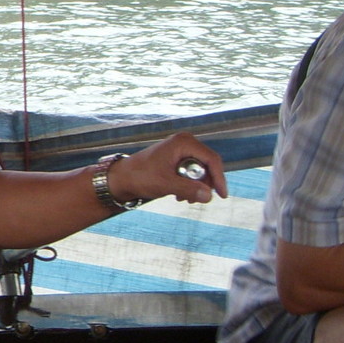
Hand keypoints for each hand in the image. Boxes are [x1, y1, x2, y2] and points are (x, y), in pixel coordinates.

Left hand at [108, 133, 226, 204]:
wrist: (122, 179)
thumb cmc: (140, 177)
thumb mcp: (165, 184)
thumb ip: (188, 190)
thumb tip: (209, 196)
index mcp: (183, 143)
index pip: (212, 159)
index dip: (219, 178)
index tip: (221, 196)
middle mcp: (185, 143)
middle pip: (208, 165)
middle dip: (204, 184)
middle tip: (196, 200)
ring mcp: (181, 151)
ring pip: (201, 171)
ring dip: (196, 187)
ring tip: (183, 199)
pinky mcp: (177, 160)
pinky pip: (192, 173)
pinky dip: (189, 185)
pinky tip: (179, 196)